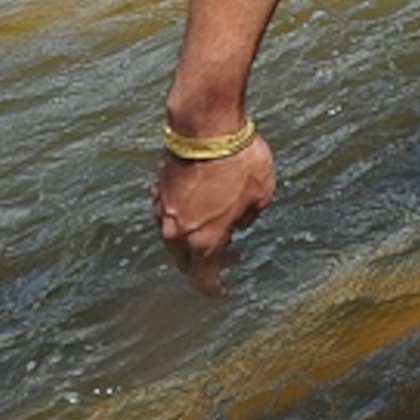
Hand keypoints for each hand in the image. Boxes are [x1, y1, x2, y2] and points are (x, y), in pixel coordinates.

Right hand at [154, 136, 276, 297]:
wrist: (204, 127)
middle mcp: (177, 232)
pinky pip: (169, 216)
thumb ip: (248, 218)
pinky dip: (184, 219)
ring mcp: (162, 211)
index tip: (222, 292)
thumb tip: (238, 224)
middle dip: (206, 265)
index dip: (213, 289)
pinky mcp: (157, 191)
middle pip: (185, 262)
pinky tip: (201, 208)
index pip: (204, 278)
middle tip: (230, 256)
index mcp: (203, 240)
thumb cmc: (239, 162)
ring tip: (218, 229)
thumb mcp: (261, 195)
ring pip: (174, 239)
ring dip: (194, 240)